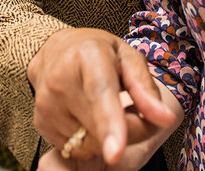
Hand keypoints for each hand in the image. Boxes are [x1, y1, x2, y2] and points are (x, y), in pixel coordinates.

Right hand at [28, 28, 180, 164]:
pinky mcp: (40, 123)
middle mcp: (61, 81)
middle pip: (103, 128)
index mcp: (87, 56)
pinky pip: (77, 148)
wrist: (53, 50)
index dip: (110, 124)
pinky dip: (90, 139)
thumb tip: (164, 119)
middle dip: (130, 129)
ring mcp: (47, 104)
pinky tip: (88, 115)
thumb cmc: (97, 52)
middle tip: (136, 110)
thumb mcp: (128, 58)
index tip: (116, 154)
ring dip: (108, 135)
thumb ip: (146, 88)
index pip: (100, 94)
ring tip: (106, 107)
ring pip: (91, 143)